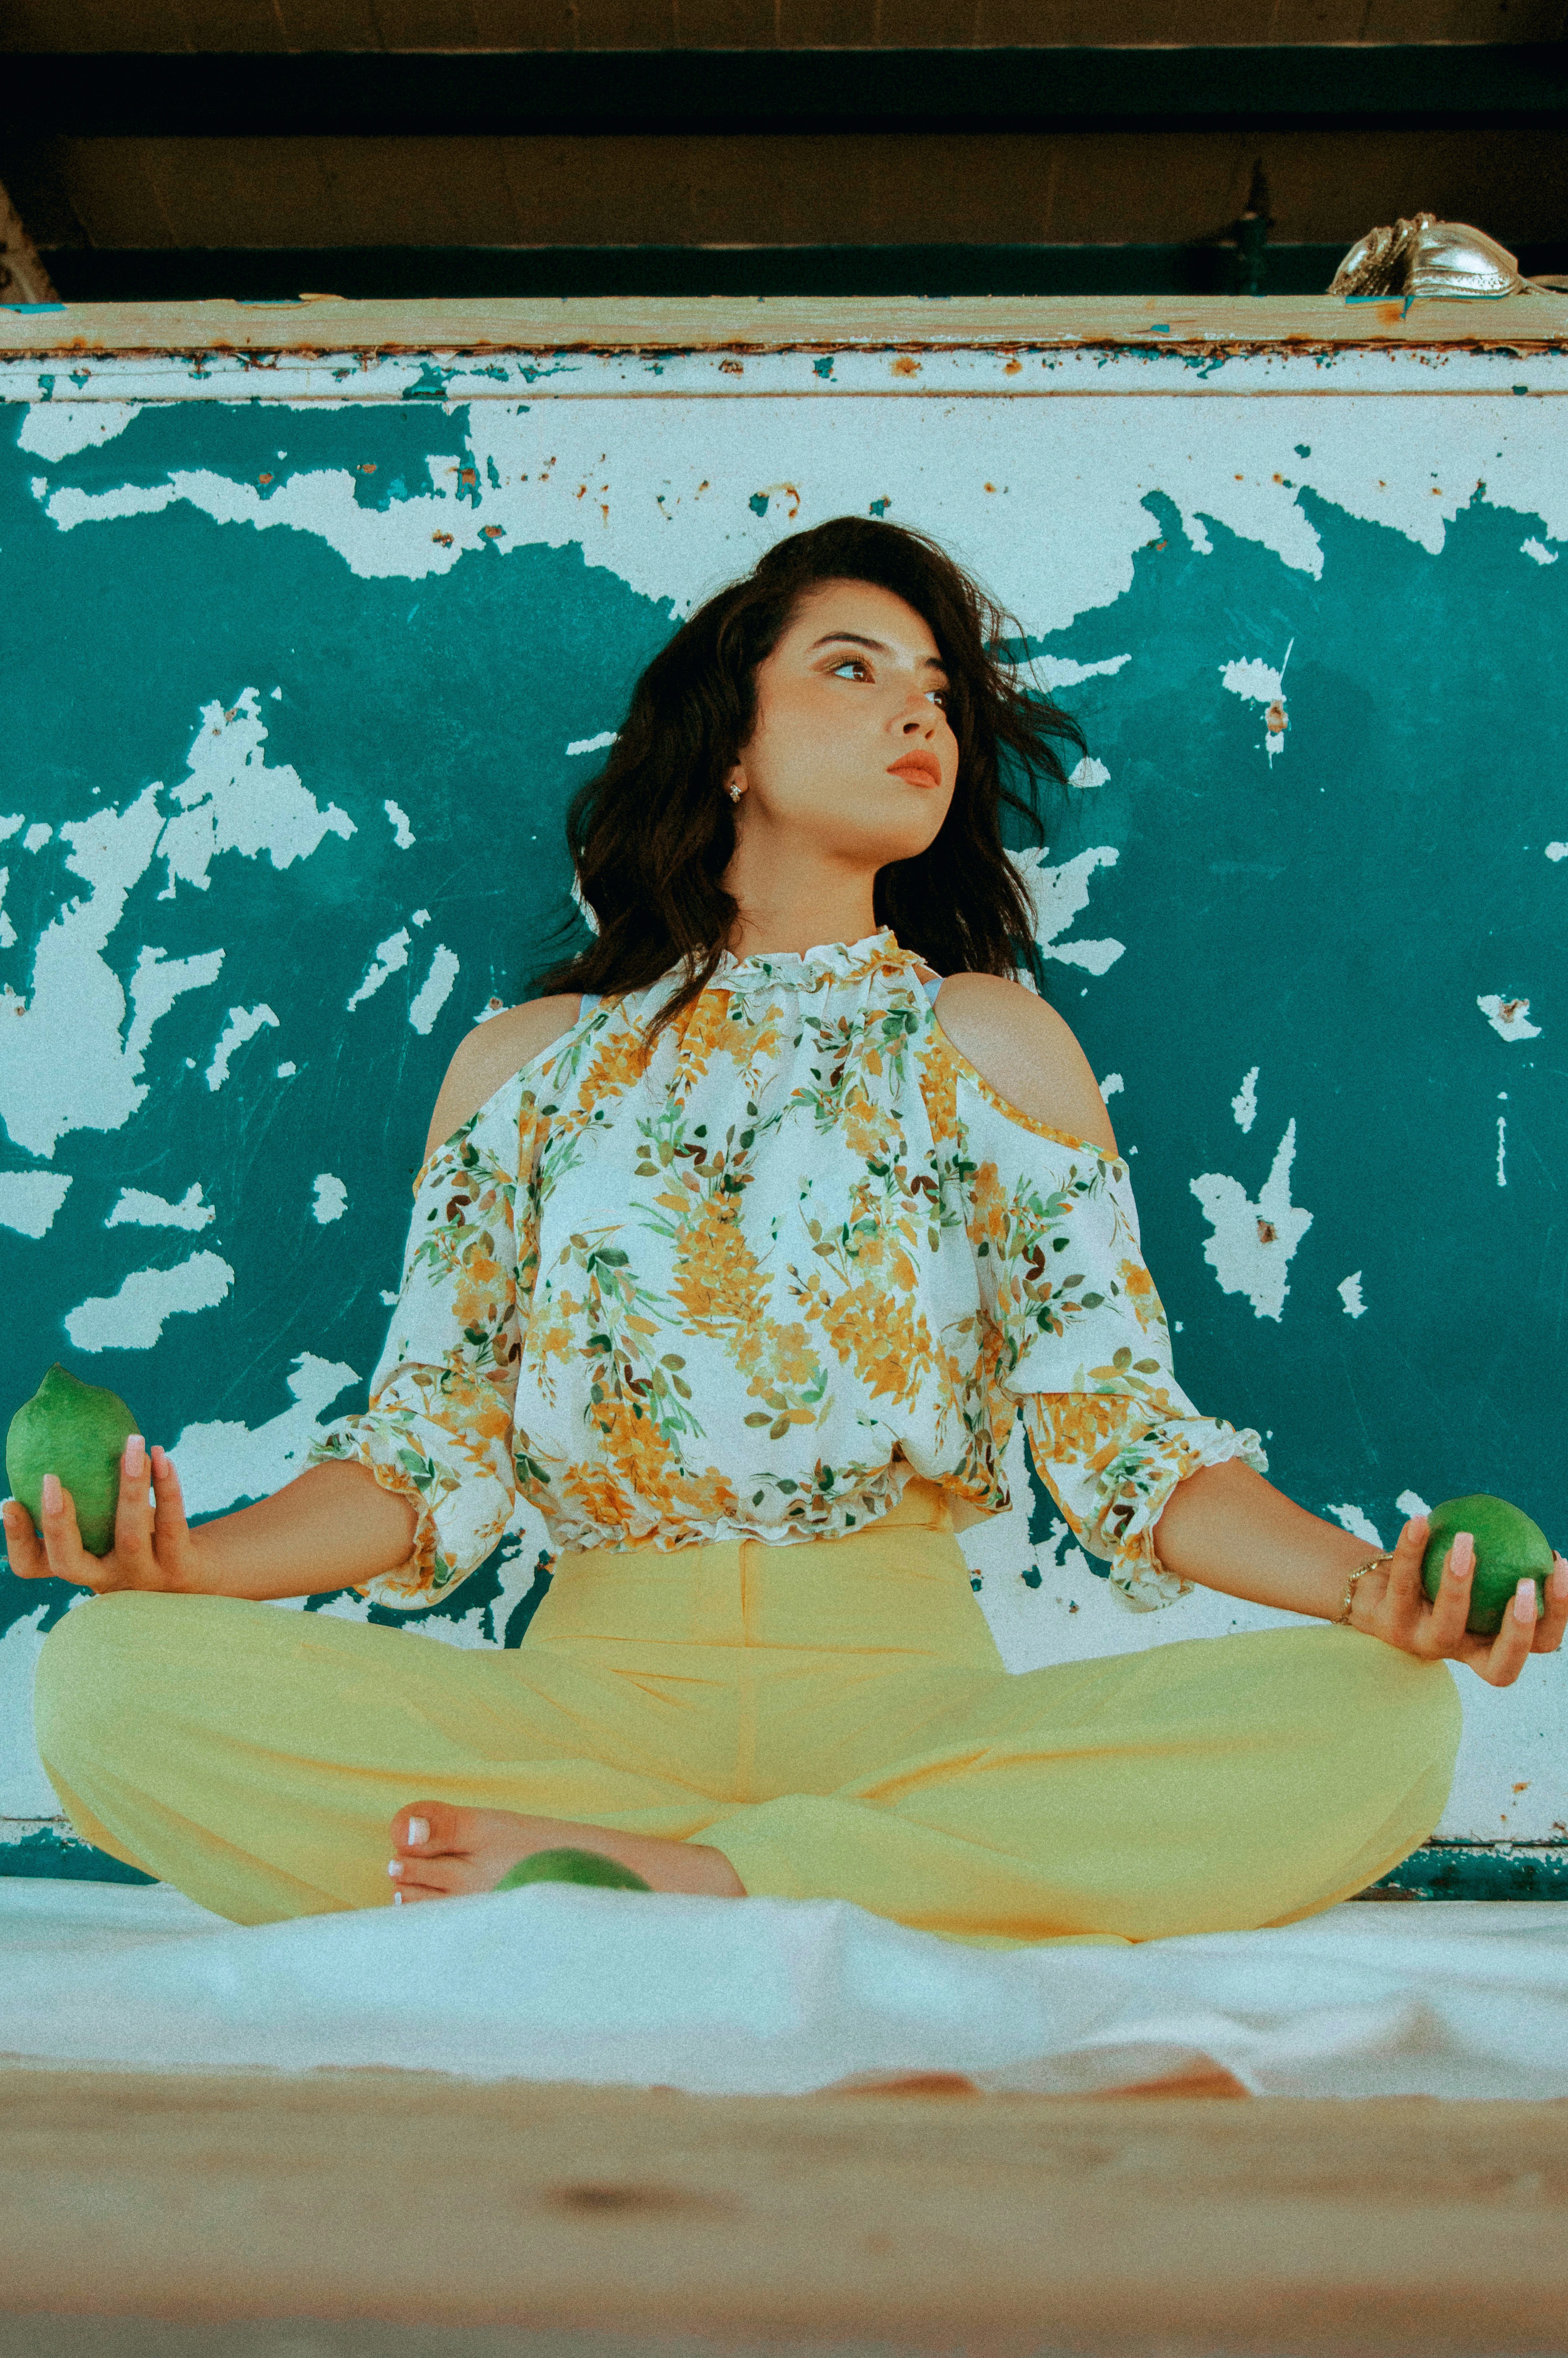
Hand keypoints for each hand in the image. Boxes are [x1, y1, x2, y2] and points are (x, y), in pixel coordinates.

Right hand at [1, 1437, 200, 1593]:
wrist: (199, 1567)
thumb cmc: (143, 1529)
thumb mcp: (108, 1515)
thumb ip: (85, 1488)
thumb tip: (57, 1419)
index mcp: (80, 1563)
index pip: (32, 1565)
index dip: (17, 1539)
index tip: (10, 1502)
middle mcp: (105, 1578)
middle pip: (68, 1563)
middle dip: (56, 1522)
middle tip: (50, 1478)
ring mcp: (142, 1578)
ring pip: (130, 1536)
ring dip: (130, 1486)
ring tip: (133, 1442)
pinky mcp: (179, 1570)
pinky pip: (171, 1525)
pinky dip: (166, 1487)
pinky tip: (162, 1455)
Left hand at [1351, 1515, 1567, 1684]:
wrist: (1367, 1586)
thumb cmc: (1431, 1573)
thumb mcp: (1470, 1569)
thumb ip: (1498, 1559)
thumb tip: (1537, 1532)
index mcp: (1488, 1642)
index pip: (1537, 1646)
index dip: (1556, 1616)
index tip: (1557, 1566)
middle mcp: (1459, 1652)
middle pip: (1500, 1667)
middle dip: (1520, 1630)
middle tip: (1528, 1582)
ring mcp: (1421, 1644)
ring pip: (1448, 1624)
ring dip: (1460, 1580)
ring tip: (1467, 1538)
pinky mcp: (1386, 1626)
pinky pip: (1403, 1583)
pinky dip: (1411, 1549)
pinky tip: (1419, 1520)